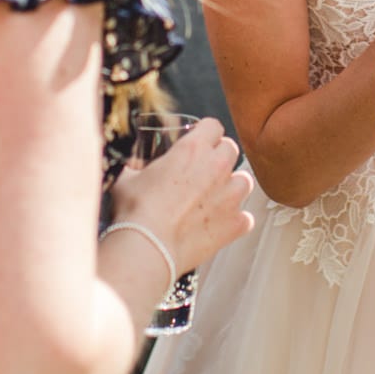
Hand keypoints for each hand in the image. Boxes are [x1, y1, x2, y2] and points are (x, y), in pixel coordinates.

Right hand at [106, 118, 254, 275]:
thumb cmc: (137, 212)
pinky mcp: (236, 223)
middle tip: (204, 170)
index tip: (200, 142)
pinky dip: (235, 221)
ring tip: (215, 197)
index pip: (213, 126)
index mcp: (192, 149)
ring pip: (244, 180)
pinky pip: (246, 217)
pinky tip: (219, 225)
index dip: (206, 133)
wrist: (149, 247)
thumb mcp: (128, 178)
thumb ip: (135, 166)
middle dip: (220, 157)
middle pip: (231, 149)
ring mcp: (230, 195)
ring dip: (232, 186)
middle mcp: (217, 167)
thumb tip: (130, 166)